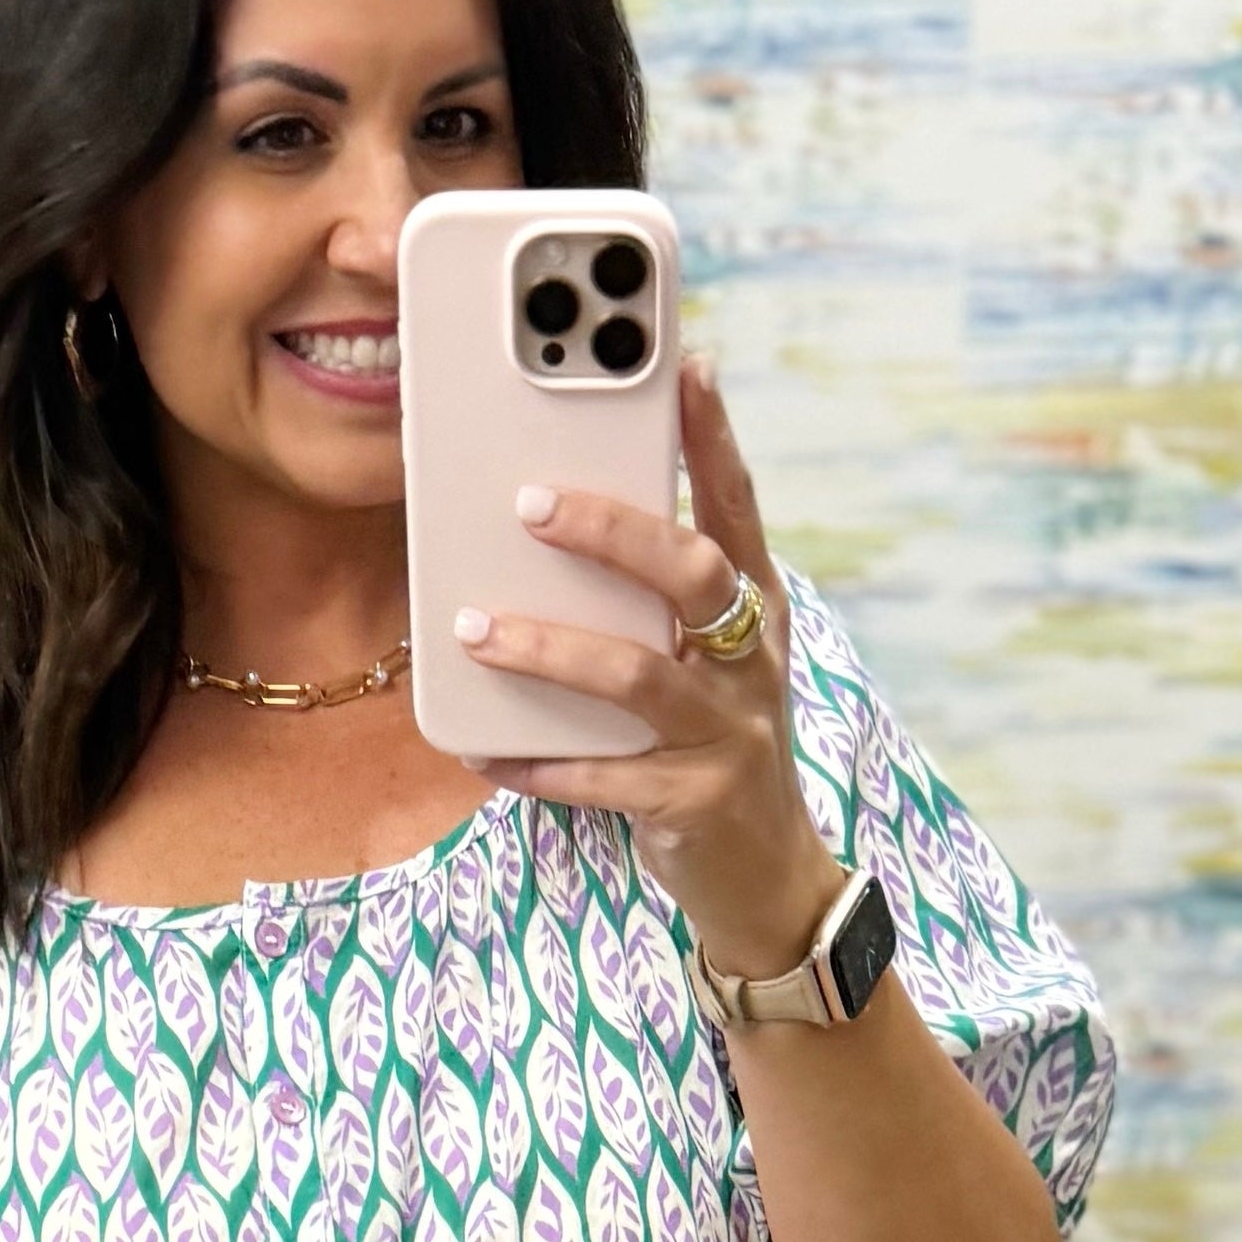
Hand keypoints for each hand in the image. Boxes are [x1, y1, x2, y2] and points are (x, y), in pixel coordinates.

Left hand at [457, 355, 840, 980]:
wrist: (768, 876)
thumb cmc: (715, 746)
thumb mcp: (707, 663)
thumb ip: (656, 602)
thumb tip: (559, 522)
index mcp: (757, 610)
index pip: (738, 508)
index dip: (713, 438)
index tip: (684, 365)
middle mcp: (753, 663)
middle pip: (691, 575)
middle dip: (612, 532)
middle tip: (531, 504)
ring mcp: (729, 734)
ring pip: (636, 676)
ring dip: (548, 649)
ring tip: (474, 631)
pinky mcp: (694, 802)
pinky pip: (604, 777)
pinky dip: (540, 764)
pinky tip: (486, 752)